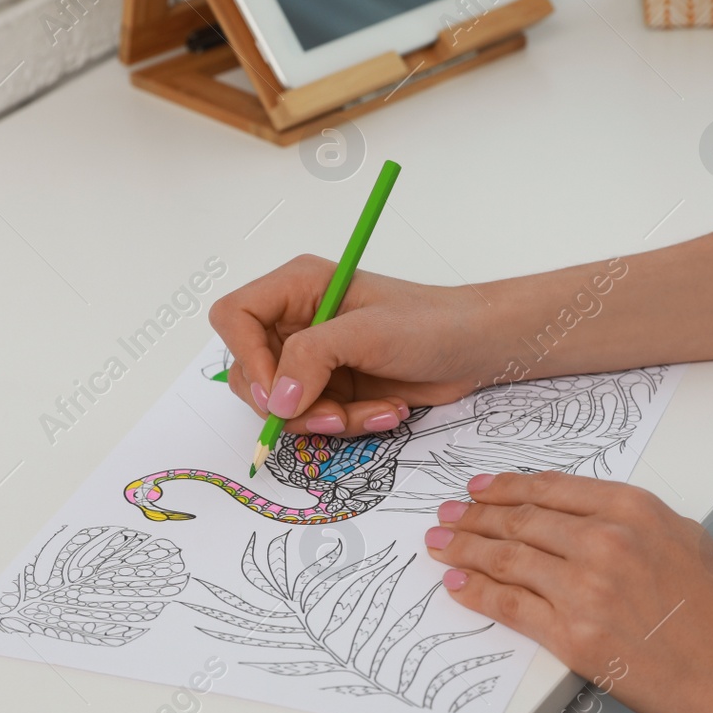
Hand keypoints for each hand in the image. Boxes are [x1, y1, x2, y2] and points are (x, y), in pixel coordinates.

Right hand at [209, 255, 492, 436]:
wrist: (477, 348)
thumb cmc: (431, 322)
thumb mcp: (368, 333)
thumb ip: (312, 358)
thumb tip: (276, 399)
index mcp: (297, 287)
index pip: (235, 317)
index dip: (245, 356)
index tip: (277, 390)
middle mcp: (297, 322)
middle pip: (251, 374)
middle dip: (293, 403)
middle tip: (333, 414)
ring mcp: (315, 359)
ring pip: (284, 407)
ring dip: (327, 419)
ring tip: (374, 410)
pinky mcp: (334, 388)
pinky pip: (316, 421)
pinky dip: (349, 425)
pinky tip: (387, 410)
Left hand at [424, 471, 712, 712]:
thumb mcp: (690, 540)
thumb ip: (638, 524)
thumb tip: (593, 522)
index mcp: (635, 509)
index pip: (552, 489)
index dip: (508, 486)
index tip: (482, 488)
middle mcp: (605, 541)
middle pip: (520, 519)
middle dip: (475, 515)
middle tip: (448, 514)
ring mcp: (586, 589)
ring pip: (507, 558)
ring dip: (465, 549)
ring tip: (441, 545)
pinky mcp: (575, 637)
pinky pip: (512, 607)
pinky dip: (479, 593)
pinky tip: (460, 586)